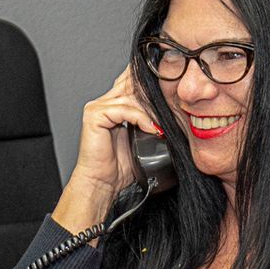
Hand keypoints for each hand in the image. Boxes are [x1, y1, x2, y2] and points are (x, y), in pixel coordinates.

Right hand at [51, 67, 161, 233]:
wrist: (102, 184)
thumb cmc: (119, 168)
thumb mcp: (142, 139)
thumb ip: (151, 122)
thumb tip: (174, 113)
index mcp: (113, 106)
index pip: (134, 84)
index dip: (153, 85)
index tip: (173, 92)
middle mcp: (103, 103)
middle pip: (132, 83)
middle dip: (155, 92)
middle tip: (174, 101)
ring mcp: (97, 108)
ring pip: (131, 96)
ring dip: (152, 109)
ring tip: (166, 121)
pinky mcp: (95, 116)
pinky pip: (124, 110)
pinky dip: (141, 118)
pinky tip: (152, 130)